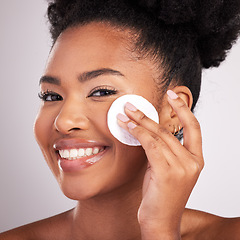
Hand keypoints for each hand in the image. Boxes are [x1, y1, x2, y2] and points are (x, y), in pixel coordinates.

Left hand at [117, 90, 203, 239]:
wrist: (160, 221)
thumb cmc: (161, 195)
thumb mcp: (166, 168)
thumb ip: (162, 149)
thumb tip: (147, 128)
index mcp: (196, 159)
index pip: (194, 127)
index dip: (183, 109)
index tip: (172, 95)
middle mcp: (193, 162)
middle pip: (169, 130)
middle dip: (148, 114)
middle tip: (132, 105)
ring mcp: (182, 167)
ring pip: (158, 136)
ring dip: (139, 122)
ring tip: (124, 113)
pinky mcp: (168, 173)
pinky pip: (151, 145)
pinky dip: (138, 133)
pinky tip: (127, 126)